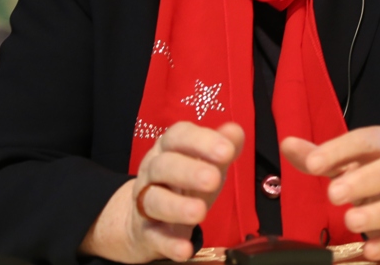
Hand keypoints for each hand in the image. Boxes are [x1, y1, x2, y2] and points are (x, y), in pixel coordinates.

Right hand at [81, 121, 243, 262]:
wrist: (143, 218)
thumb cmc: (184, 182)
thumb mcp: (206, 162)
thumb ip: (222, 147)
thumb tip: (236, 131)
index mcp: (169, 148)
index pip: (179, 136)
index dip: (202, 141)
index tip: (227, 150)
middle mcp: (152, 172)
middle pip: (164, 166)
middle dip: (189, 171)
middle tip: (214, 179)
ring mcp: (145, 203)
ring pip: (155, 201)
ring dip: (177, 207)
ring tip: (200, 212)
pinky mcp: (145, 233)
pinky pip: (154, 237)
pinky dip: (169, 243)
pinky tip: (185, 249)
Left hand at [281, 126, 379, 260]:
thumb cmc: (367, 169)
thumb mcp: (344, 159)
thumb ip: (316, 155)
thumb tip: (287, 145)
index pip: (366, 140)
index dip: (339, 150)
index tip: (312, 164)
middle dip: (363, 182)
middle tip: (333, 194)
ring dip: (378, 214)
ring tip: (350, 221)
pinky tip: (369, 251)